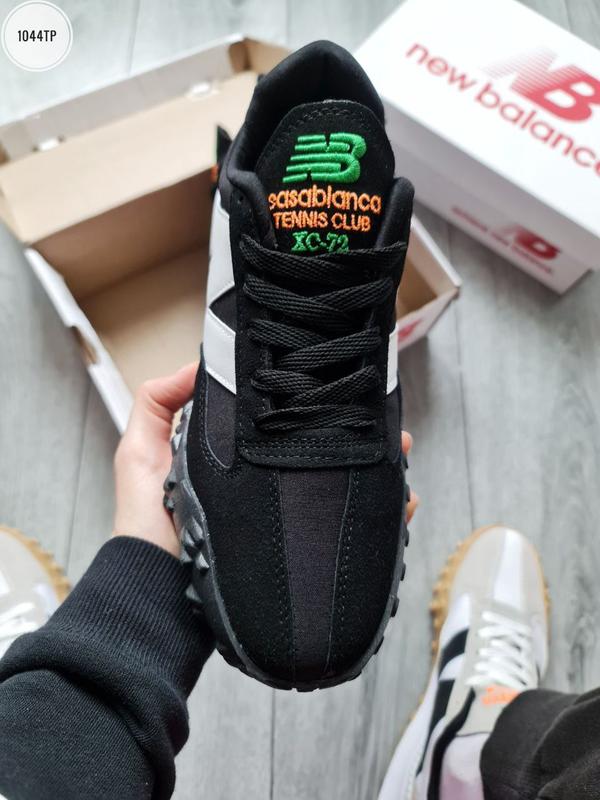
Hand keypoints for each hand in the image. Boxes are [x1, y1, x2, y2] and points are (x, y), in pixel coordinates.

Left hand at [113, 362, 417, 557]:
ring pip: (346, 493)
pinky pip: (348, 538)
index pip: (290, 429)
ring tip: (403, 458)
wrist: (159, 592)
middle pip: (327, 459)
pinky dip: (383, 522)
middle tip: (394, 430)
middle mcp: (270, 489)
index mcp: (243, 463)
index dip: (317, 410)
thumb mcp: (140, 454)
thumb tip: (199, 364)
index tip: (342, 389)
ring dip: (382, 476)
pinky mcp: (297, 554)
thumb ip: (158, 404)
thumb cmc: (147, 524)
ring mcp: (286, 522)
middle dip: (363, 441)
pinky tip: (401, 505)